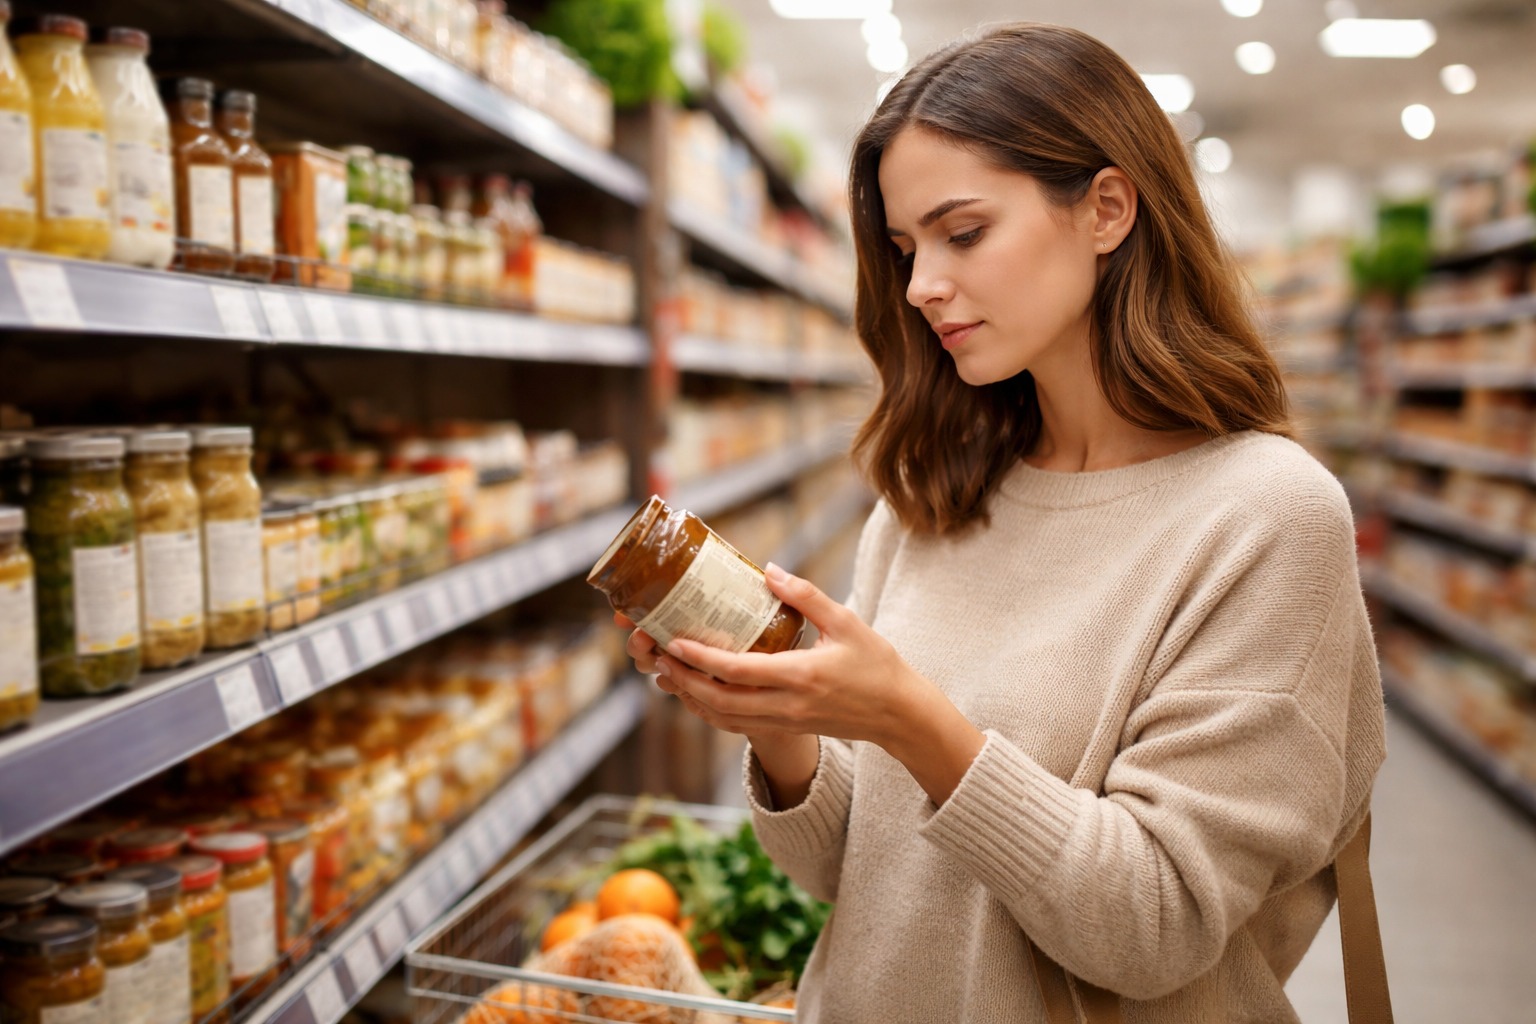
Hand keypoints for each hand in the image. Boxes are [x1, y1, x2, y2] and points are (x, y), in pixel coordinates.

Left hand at [645, 563, 929, 750]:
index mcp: (801, 676)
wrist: (898, 714)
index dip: (702, 660)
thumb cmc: (876, 664)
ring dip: (694, 700)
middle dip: (685, 681)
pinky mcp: (788, 728)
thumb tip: (769, 570)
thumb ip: (806, 596)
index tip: (675, 643)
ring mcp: (786, 721)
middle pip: (722, 701)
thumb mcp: (846, 622)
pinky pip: (740, 725)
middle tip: (660, 659)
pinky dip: (713, 712)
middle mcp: (788, 705)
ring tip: (669, 676)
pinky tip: (699, 695)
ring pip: (726, 718)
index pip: (739, 672)